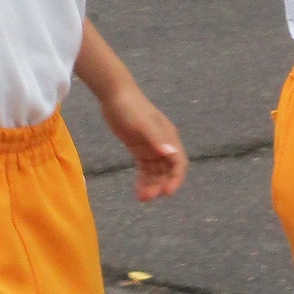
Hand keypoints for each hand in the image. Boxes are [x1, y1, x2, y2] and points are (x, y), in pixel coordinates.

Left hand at [101, 84, 186, 201]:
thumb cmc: (131, 108)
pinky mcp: (139, 149)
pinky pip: (145, 169)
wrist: (115, 95)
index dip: (175, 179)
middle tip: (147, 197)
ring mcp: (151, 147)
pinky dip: (143, 180)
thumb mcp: (143, 124)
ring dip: (151, 185)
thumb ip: (157, 139)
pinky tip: (138, 190)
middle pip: (167, 170)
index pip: (178, 163)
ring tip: (141, 198)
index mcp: (169, 138)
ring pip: (156, 172)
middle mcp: (163, 144)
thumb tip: (171, 154)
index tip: (167, 193)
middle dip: (160, 185)